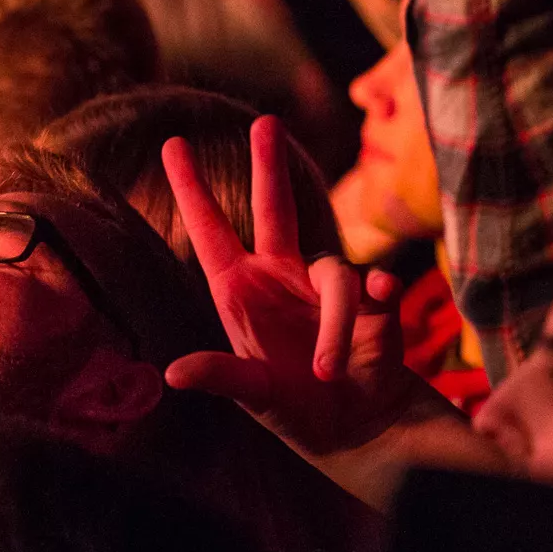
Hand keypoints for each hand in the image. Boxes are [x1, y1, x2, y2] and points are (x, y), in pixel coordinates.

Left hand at [162, 116, 424, 455]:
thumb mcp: (254, 395)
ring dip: (334, 325)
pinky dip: (377, 301)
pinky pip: (376, 285)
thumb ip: (221, 378)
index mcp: (241, 292)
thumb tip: (174, 375)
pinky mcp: (373, 300)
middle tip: (265, 121)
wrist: (354, 430)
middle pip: (276, 207)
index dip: (193, 189)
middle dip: (270, 166)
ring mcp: (328, 285)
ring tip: (326, 372)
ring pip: (336, 275)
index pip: (211, 231)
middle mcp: (282, 277)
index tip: (173, 142)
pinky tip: (379, 316)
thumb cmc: (293, 410)